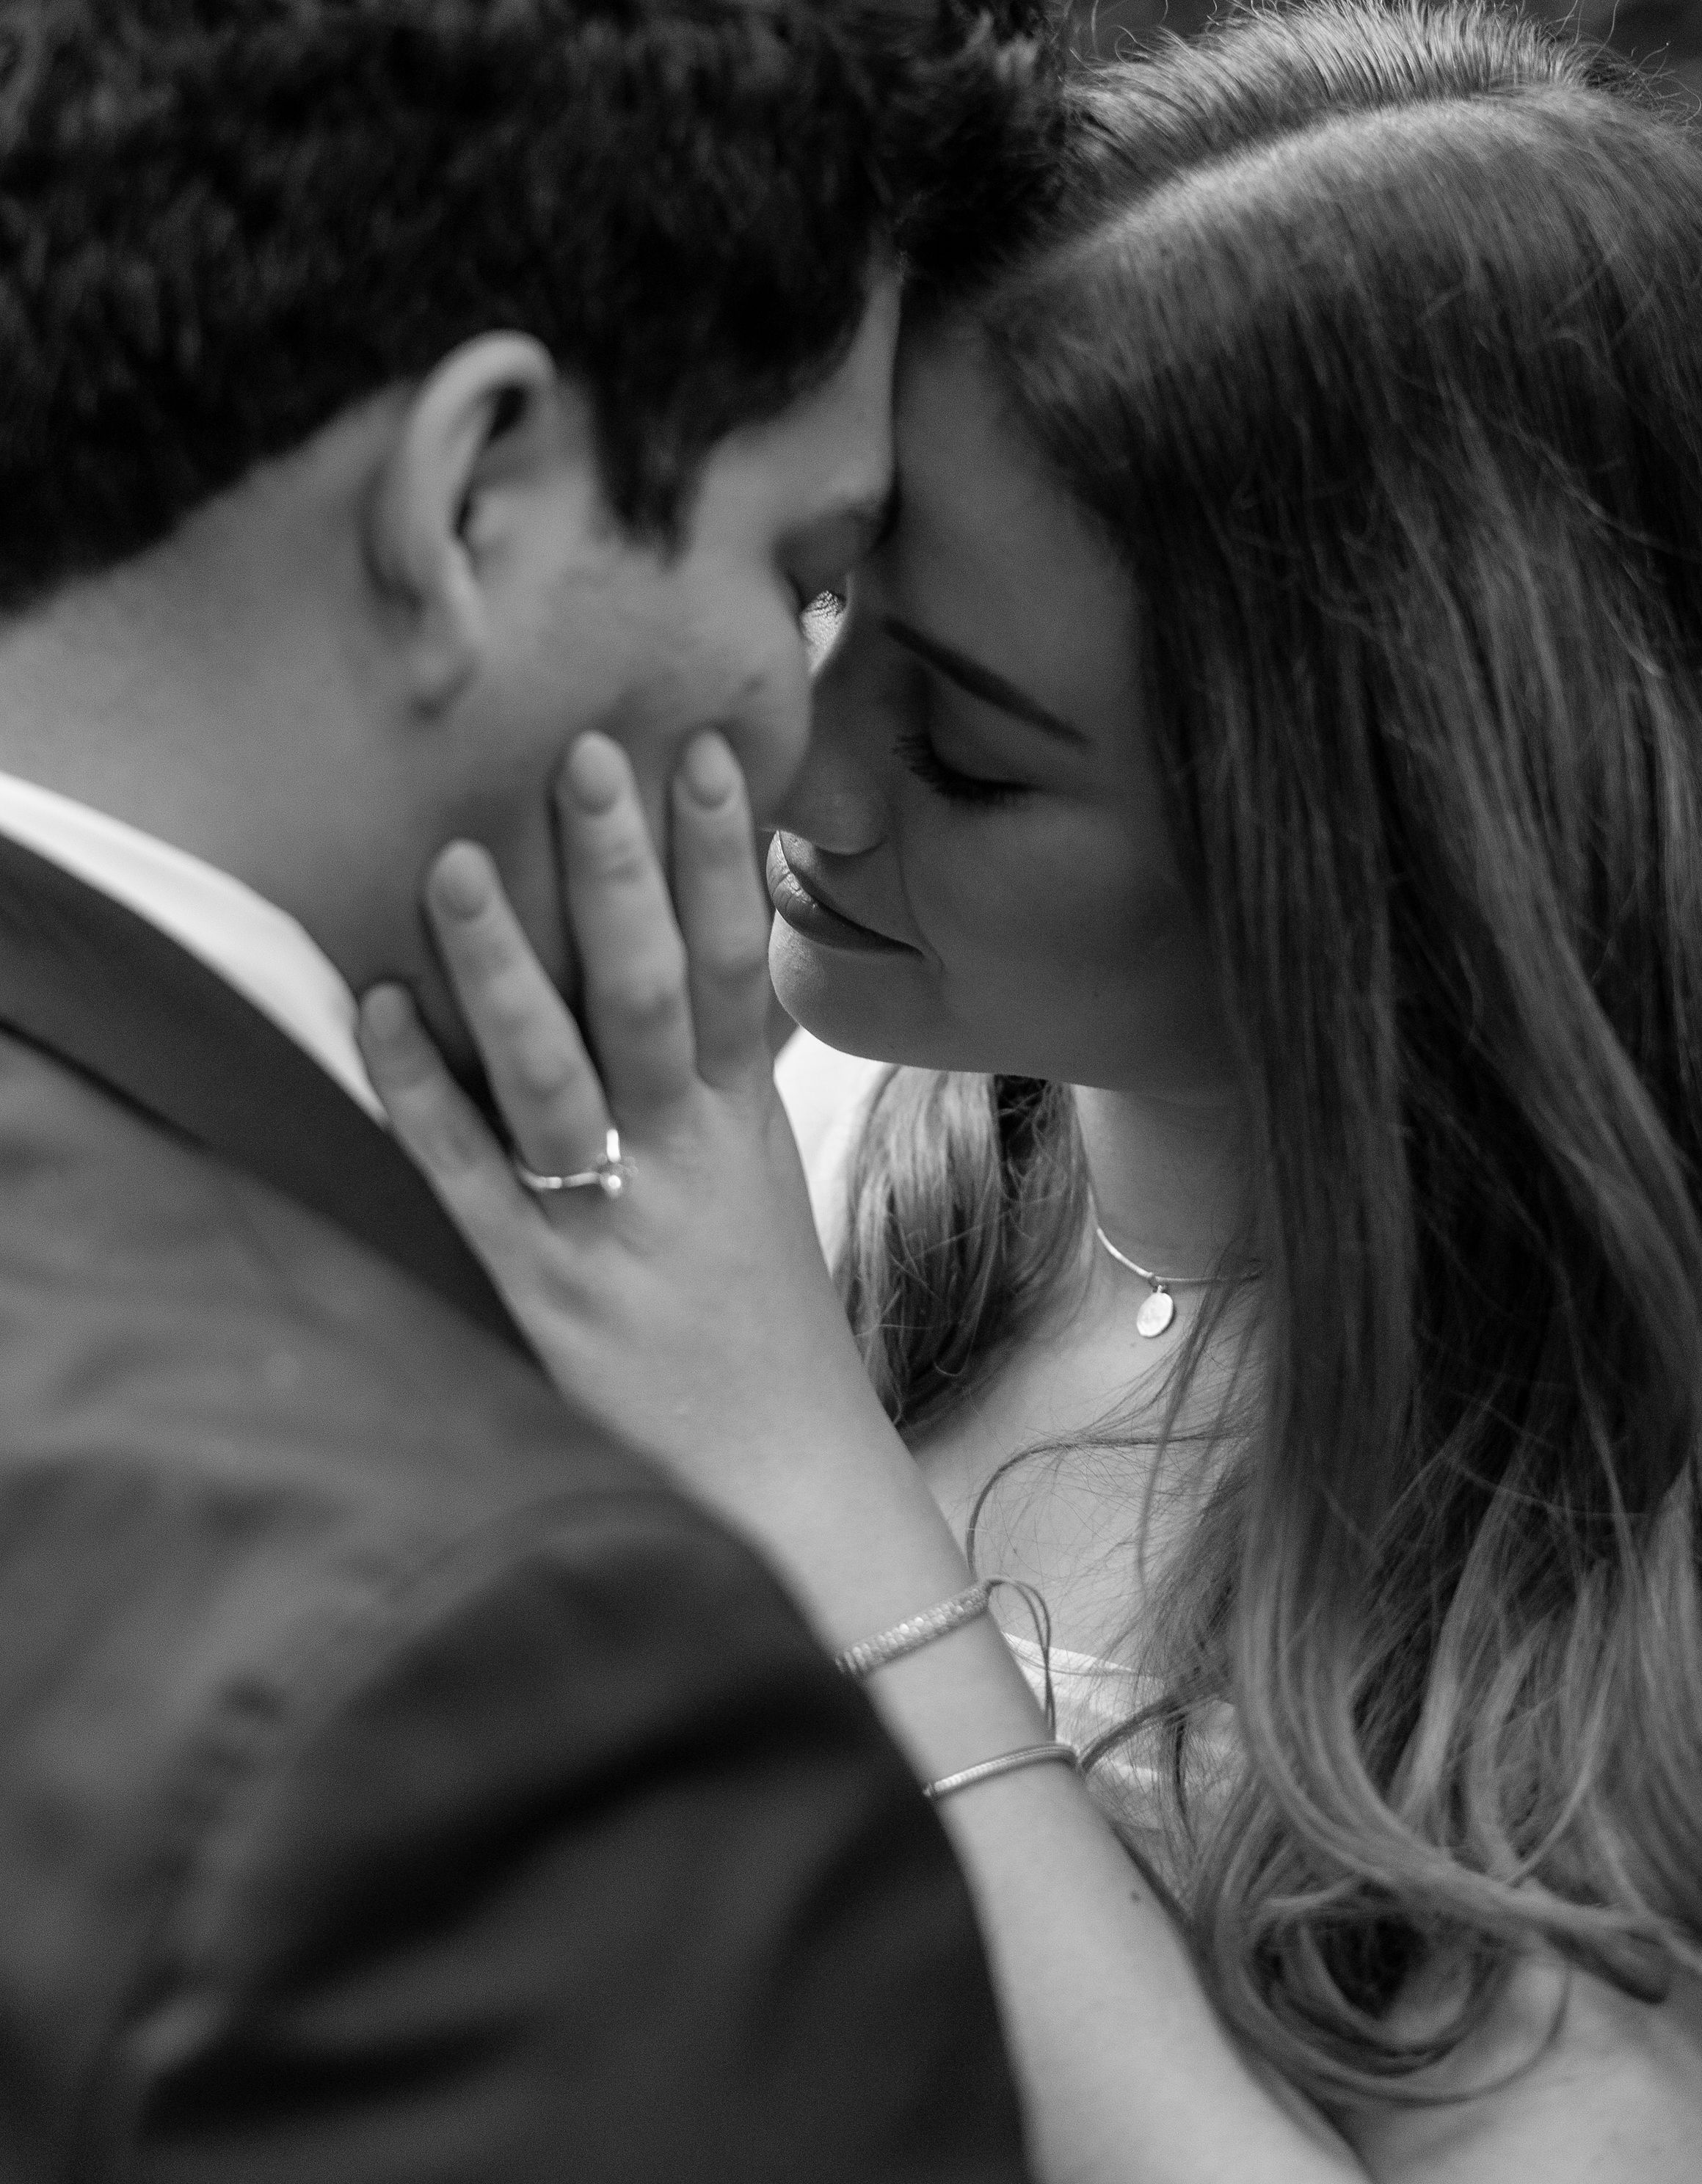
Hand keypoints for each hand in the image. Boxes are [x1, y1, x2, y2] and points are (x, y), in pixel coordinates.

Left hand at [358, 729, 931, 1606]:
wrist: (786, 1486)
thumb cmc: (762, 1330)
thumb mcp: (761, 1185)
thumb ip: (721, 1080)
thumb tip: (698, 967)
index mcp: (742, 1126)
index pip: (739, 967)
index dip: (722, 859)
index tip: (700, 755)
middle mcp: (682, 1158)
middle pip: (651, 993)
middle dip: (620, 874)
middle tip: (586, 757)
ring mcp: (610, 1222)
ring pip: (556, 1073)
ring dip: (505, 966)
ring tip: (460, 863)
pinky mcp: (539, 1291)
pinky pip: (471, 1178)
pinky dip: (422, 1093)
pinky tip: (376, 1013)